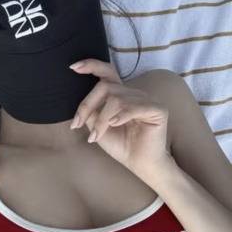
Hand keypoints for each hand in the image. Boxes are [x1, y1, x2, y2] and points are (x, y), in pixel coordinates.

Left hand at [69, 58, 170, 177]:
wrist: (139, 164)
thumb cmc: (121, 146)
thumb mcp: (98, 127)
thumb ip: (91, 111)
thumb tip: (80, 103)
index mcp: (121, 95)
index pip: (108, 73)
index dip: (92, 66)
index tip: (73, 68)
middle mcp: (134, 94)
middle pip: (106, 86)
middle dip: (88, 104)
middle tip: (77, 124)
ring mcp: (147, 100)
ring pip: (117, 99)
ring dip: (102, 119)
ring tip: (96, 135)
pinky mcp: (158, 110)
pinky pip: (134, 106)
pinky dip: (121, 115)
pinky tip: (114, 124)